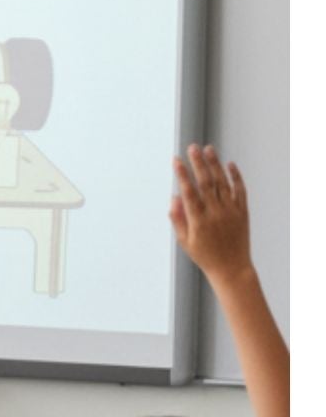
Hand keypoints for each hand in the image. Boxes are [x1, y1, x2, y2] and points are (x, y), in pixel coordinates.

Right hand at [170, 144, 253, 286]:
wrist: (232, 268)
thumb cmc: (205, 256)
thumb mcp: (184, 241)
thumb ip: (178, 219)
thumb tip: (174, 198)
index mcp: (198, 220)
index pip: (189, 191)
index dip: (182, 174)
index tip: (176, 160)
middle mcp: (215, 212)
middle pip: (206, 182)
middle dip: (198, 162)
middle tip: (192, 148)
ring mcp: (231, 211)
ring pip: (222, 182)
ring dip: (215, 164)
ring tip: (208, 149)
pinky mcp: (243, 212)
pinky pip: (240, 190)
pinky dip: (235, 176)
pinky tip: (229, 164)